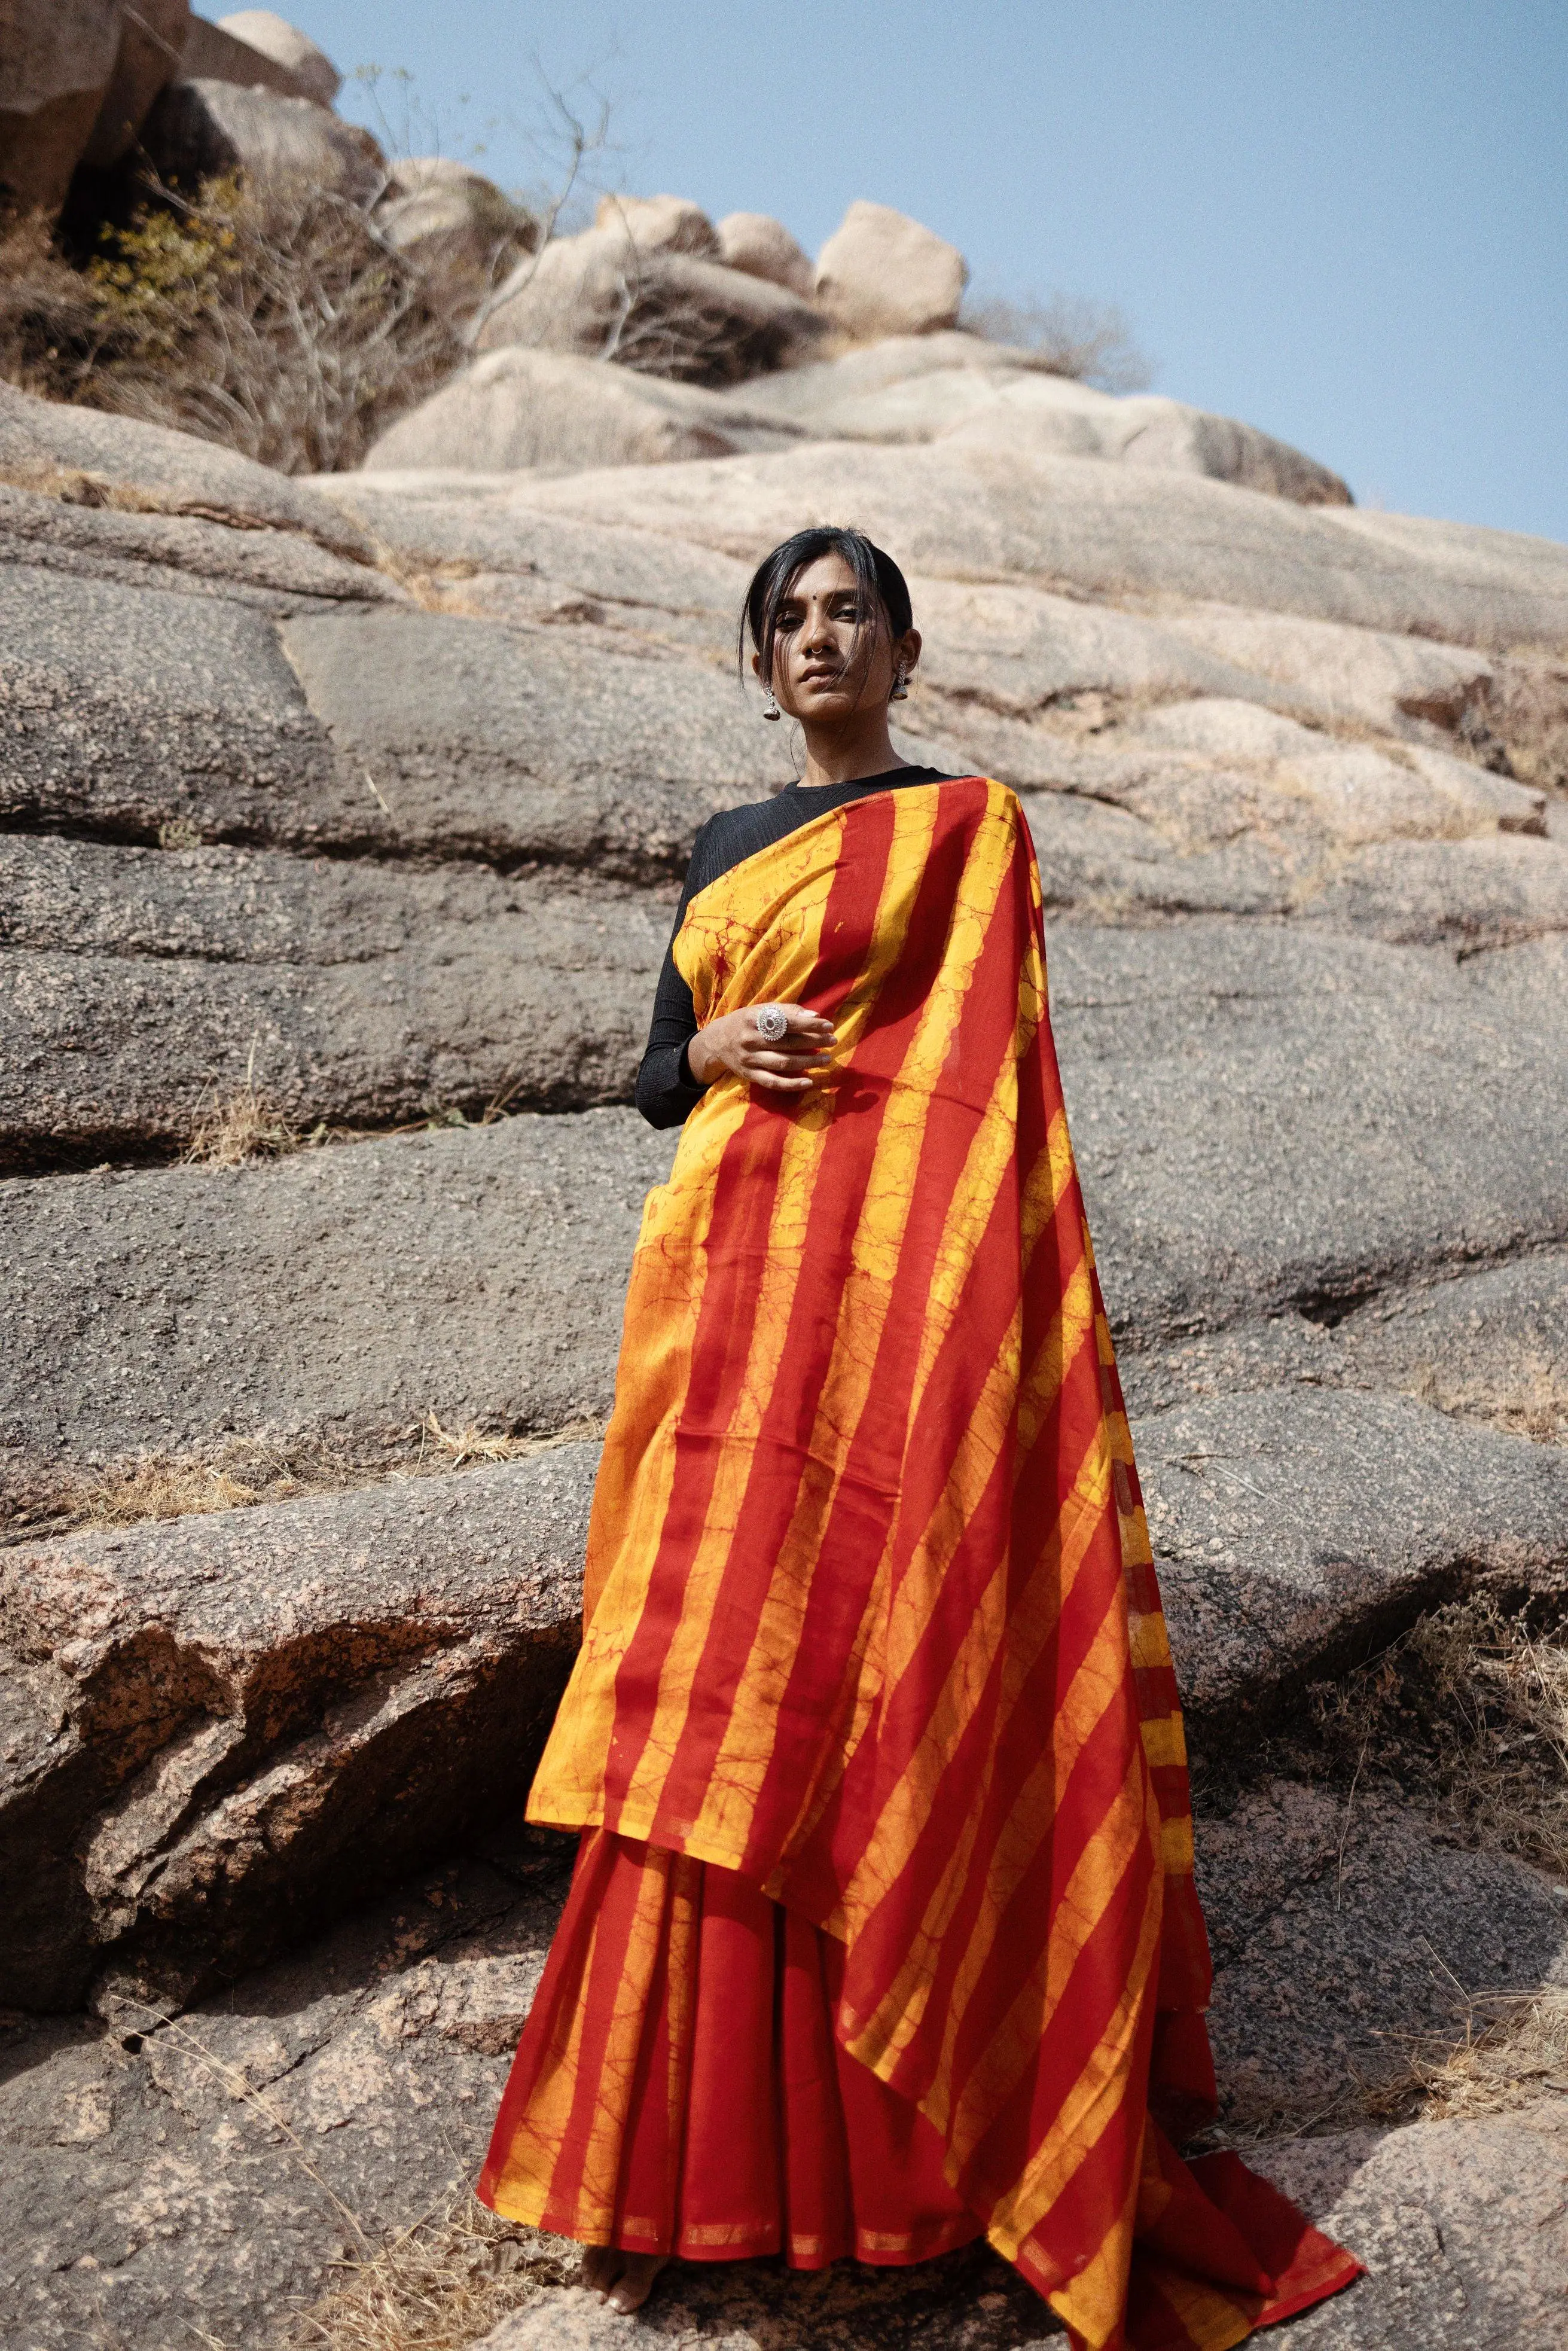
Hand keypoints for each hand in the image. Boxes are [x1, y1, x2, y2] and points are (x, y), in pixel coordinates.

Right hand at [687, 1002, 835, 1092]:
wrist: (716, 1042)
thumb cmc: (746, 1022)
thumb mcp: (761, 1010)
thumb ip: (787, 1011)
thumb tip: (814, 1015)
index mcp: (754, 1018)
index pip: (787, 1021)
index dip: (810, 1024)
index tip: (828, 1025)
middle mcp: (750, 1039)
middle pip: (788, 1042)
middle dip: (814, 1041)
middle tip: (832, 1041)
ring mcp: (749, 1059)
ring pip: (783, 1063)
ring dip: (808, 1061)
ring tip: (826, 1058)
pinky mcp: (750, 1075)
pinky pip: (773, 1082)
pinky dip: (792, 1084)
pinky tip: (809, 1081)